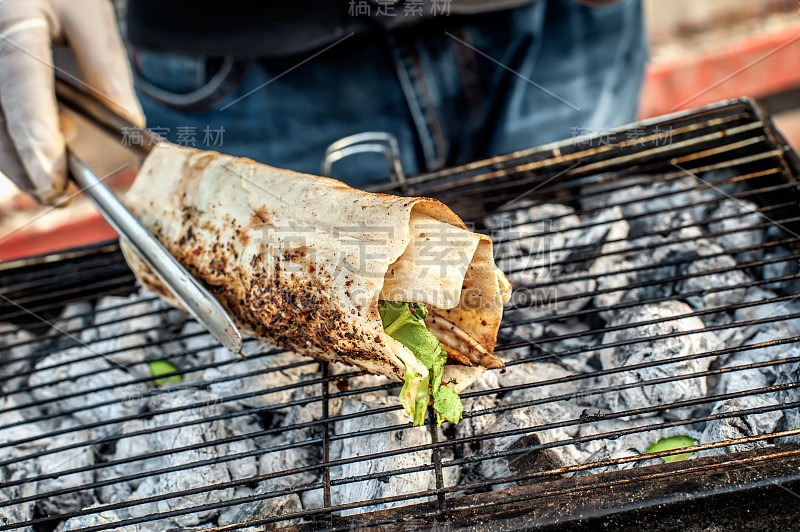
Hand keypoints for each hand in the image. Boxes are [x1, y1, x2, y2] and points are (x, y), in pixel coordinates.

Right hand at [0, 0, 143, 204]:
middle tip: (60, 194)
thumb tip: (127, 125)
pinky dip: (13, 141)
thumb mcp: (91, 16)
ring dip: (17, 160)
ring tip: (52, 183)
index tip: (54, 178)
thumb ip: (106, 69)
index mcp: (12, 25)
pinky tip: (38, 158)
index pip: (21, 89)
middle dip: (27, 165)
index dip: (37, 138)